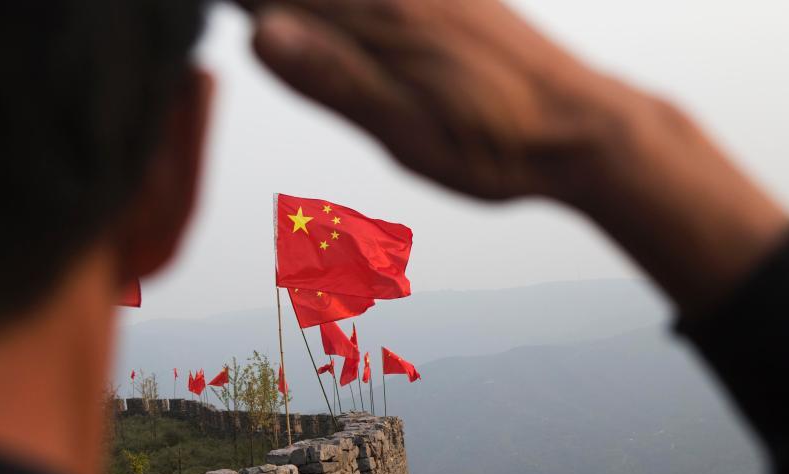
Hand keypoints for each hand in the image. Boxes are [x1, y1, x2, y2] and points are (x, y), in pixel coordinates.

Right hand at [239, 0, 788, 313]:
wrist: (586, 130)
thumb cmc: (497, 146)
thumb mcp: (407, 133)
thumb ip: (336, 80)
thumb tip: (262, 31)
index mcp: (380, 26)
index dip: (249, 2)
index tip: (202, 10)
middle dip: (270, 3)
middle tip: (231, 14)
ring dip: (308, 5)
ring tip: (272, 18)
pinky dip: (352, 9)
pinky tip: (336, 19)